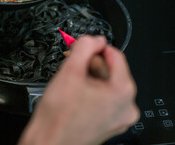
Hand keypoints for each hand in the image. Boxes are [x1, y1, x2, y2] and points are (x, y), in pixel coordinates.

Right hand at [18, 35, 139, 144]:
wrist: (48, 144)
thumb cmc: (58, 117)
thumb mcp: (70, 72)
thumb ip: (84, 47)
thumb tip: (93, 39)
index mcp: (123, 92)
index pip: (115, 55)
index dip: (95, 47)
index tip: (82, 46)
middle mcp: (126, 107)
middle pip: (111, 70)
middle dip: (90, 64)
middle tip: (72, 65)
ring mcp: (118, 118)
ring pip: (106, 85)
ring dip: (88, 78)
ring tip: (70, 83)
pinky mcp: (109, 124)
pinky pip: (103, 99)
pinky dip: (90, 92)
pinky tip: (74, 95)